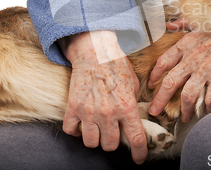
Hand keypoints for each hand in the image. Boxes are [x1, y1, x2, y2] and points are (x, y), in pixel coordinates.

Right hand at [58, 31, 147, 163]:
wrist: (94, 51)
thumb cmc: (116, 65)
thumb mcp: (133, 83)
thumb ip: (134, 103)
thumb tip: (137, 118)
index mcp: (127, 106)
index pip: (136, 139)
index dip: (139, 153)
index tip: (138, 159)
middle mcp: (108, 112)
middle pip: (110, 145)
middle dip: (112, 142)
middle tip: (112, 133)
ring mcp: (89, 111)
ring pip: (91, 142)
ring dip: (95, 138)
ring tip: (97, 129)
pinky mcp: (73, 107)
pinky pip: (71, 131)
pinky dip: (76, 130)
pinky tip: (81, 123)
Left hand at [148, 8, 210, 121]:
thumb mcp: (200, 22)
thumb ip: (182, 23)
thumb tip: (169, 24)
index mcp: (185, 45)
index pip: (163, 63)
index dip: (155, 76)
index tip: (151, 85)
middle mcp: (191, 59)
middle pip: (170, 84)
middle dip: (160, 100)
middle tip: (155, 111)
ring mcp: (205, 70)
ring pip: (188, 96)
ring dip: (185, 109)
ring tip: (185, 117)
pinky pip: (209, 99)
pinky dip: (207, 108)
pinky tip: (207, 112)